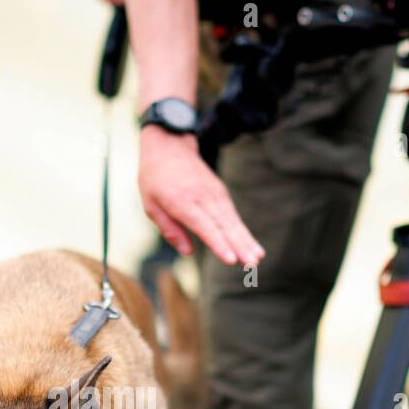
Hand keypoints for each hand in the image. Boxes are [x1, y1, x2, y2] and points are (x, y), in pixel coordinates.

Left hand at [138, 126, 264, 266]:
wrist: (170, 144)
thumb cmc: (155, 178)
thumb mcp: (151, 205)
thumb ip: (169, 229)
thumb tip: (187, 252)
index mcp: (180, 201)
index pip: (204, 226)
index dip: (218, 243)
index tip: (231, 259)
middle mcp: (201, 197)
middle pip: (223, 225)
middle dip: (239, 246)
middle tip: (252, 264)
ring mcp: (214, 193)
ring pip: (232, 220)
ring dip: (246, 240)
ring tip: (258, 258)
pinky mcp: (220, 192)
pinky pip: (233, 215)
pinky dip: (243, 231)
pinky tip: (252, 246)